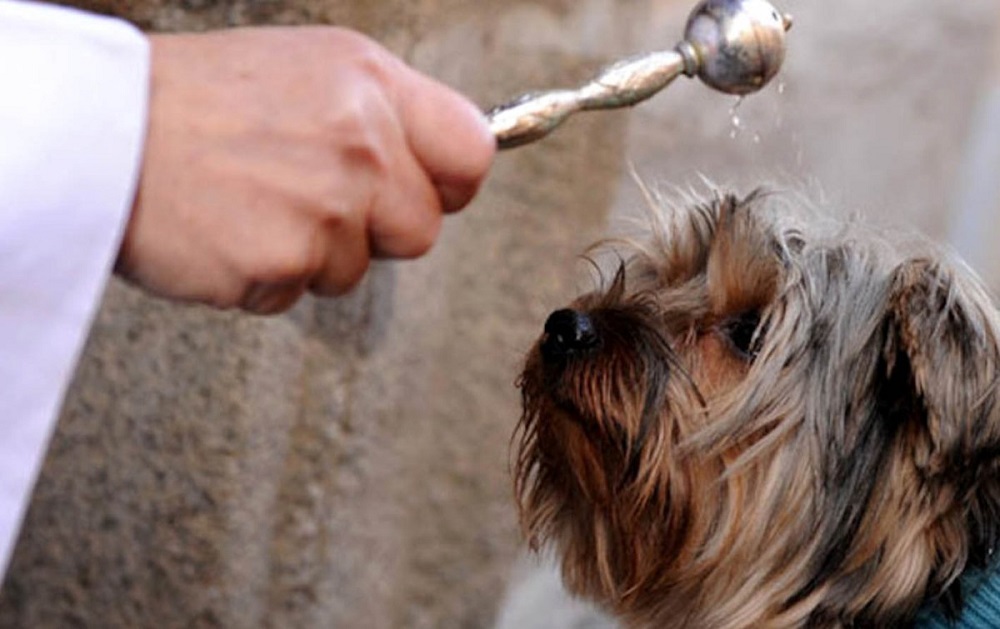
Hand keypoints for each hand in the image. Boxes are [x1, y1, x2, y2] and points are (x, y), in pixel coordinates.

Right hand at [116, 26, 494, 313]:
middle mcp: (360, 144)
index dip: (450, 183)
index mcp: (372, 85)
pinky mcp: (282, 262)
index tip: (425, 191)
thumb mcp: (308, 70)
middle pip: (421, 230)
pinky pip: (297, 294)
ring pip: (356, 269)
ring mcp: (324, 207)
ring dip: (312, 254)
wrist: (102, 132)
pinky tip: (228, 233)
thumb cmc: (196, 100)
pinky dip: (264, 278)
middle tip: (311, 200)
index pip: (472, 153)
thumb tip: (438, 160)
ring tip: (253, 205)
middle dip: (375, 231)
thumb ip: (382, 113)